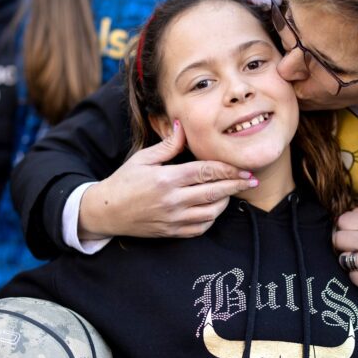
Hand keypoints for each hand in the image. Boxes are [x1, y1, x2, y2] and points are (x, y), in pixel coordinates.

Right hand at [79, 121, 257, 238]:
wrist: (106, 211)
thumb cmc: (124, 181)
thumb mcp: (143, 158)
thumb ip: (167, 145)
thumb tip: (183, 126)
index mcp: (167, 179)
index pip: (206, 172)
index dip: (229, 170)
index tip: (244, 170)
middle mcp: (172, 200)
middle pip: (215, 193)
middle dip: (236, 186)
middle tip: (251, 181)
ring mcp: (173, 218)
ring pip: (211, 213)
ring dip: (225, 202)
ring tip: (230, 192)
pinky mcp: (171, 232)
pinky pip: (200, 228)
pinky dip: (211, 218)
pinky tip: (213, 208)